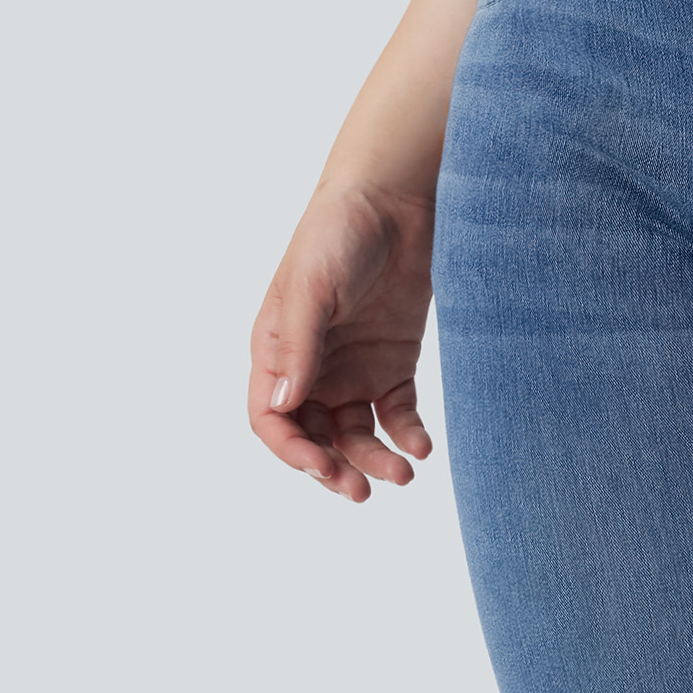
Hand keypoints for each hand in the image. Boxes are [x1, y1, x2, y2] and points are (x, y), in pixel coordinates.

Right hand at [248, 181, 438, 501]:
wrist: (397, 201)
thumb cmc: (339, 231)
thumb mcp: (312, 286)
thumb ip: (297, 345)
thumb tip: (283, 403)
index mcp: (276, 350)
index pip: (271, 418)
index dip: (291, 450)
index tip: (322, 467)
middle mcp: (312, 367)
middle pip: (315, 436)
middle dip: (334, 467)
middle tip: (360, 491)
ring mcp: (353, 368)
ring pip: (357, 433)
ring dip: (374, 459)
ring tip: (403, 474)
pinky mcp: (393, 364)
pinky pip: (397, 414)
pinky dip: (407, 434)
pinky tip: (421, 445)